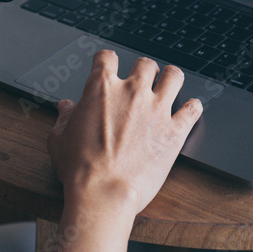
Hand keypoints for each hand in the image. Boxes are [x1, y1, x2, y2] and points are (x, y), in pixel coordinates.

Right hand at [47, 51, 203, 220]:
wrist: (103, 194)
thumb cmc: (80, 169)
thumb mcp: (59, 139)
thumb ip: (64, 117)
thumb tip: (65, 107)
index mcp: (102, 89)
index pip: (107, 58)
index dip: (106, 60)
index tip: (108, 65)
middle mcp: (132, 92)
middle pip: (145, 64)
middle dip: (143, 70)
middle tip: (142, 81)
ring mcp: (156, 110)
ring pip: (174, 77)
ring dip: (171, 78)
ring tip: (169, 84)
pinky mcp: (174, 131)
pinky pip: (192, 110)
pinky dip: (193, 108)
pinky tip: (190, 109)